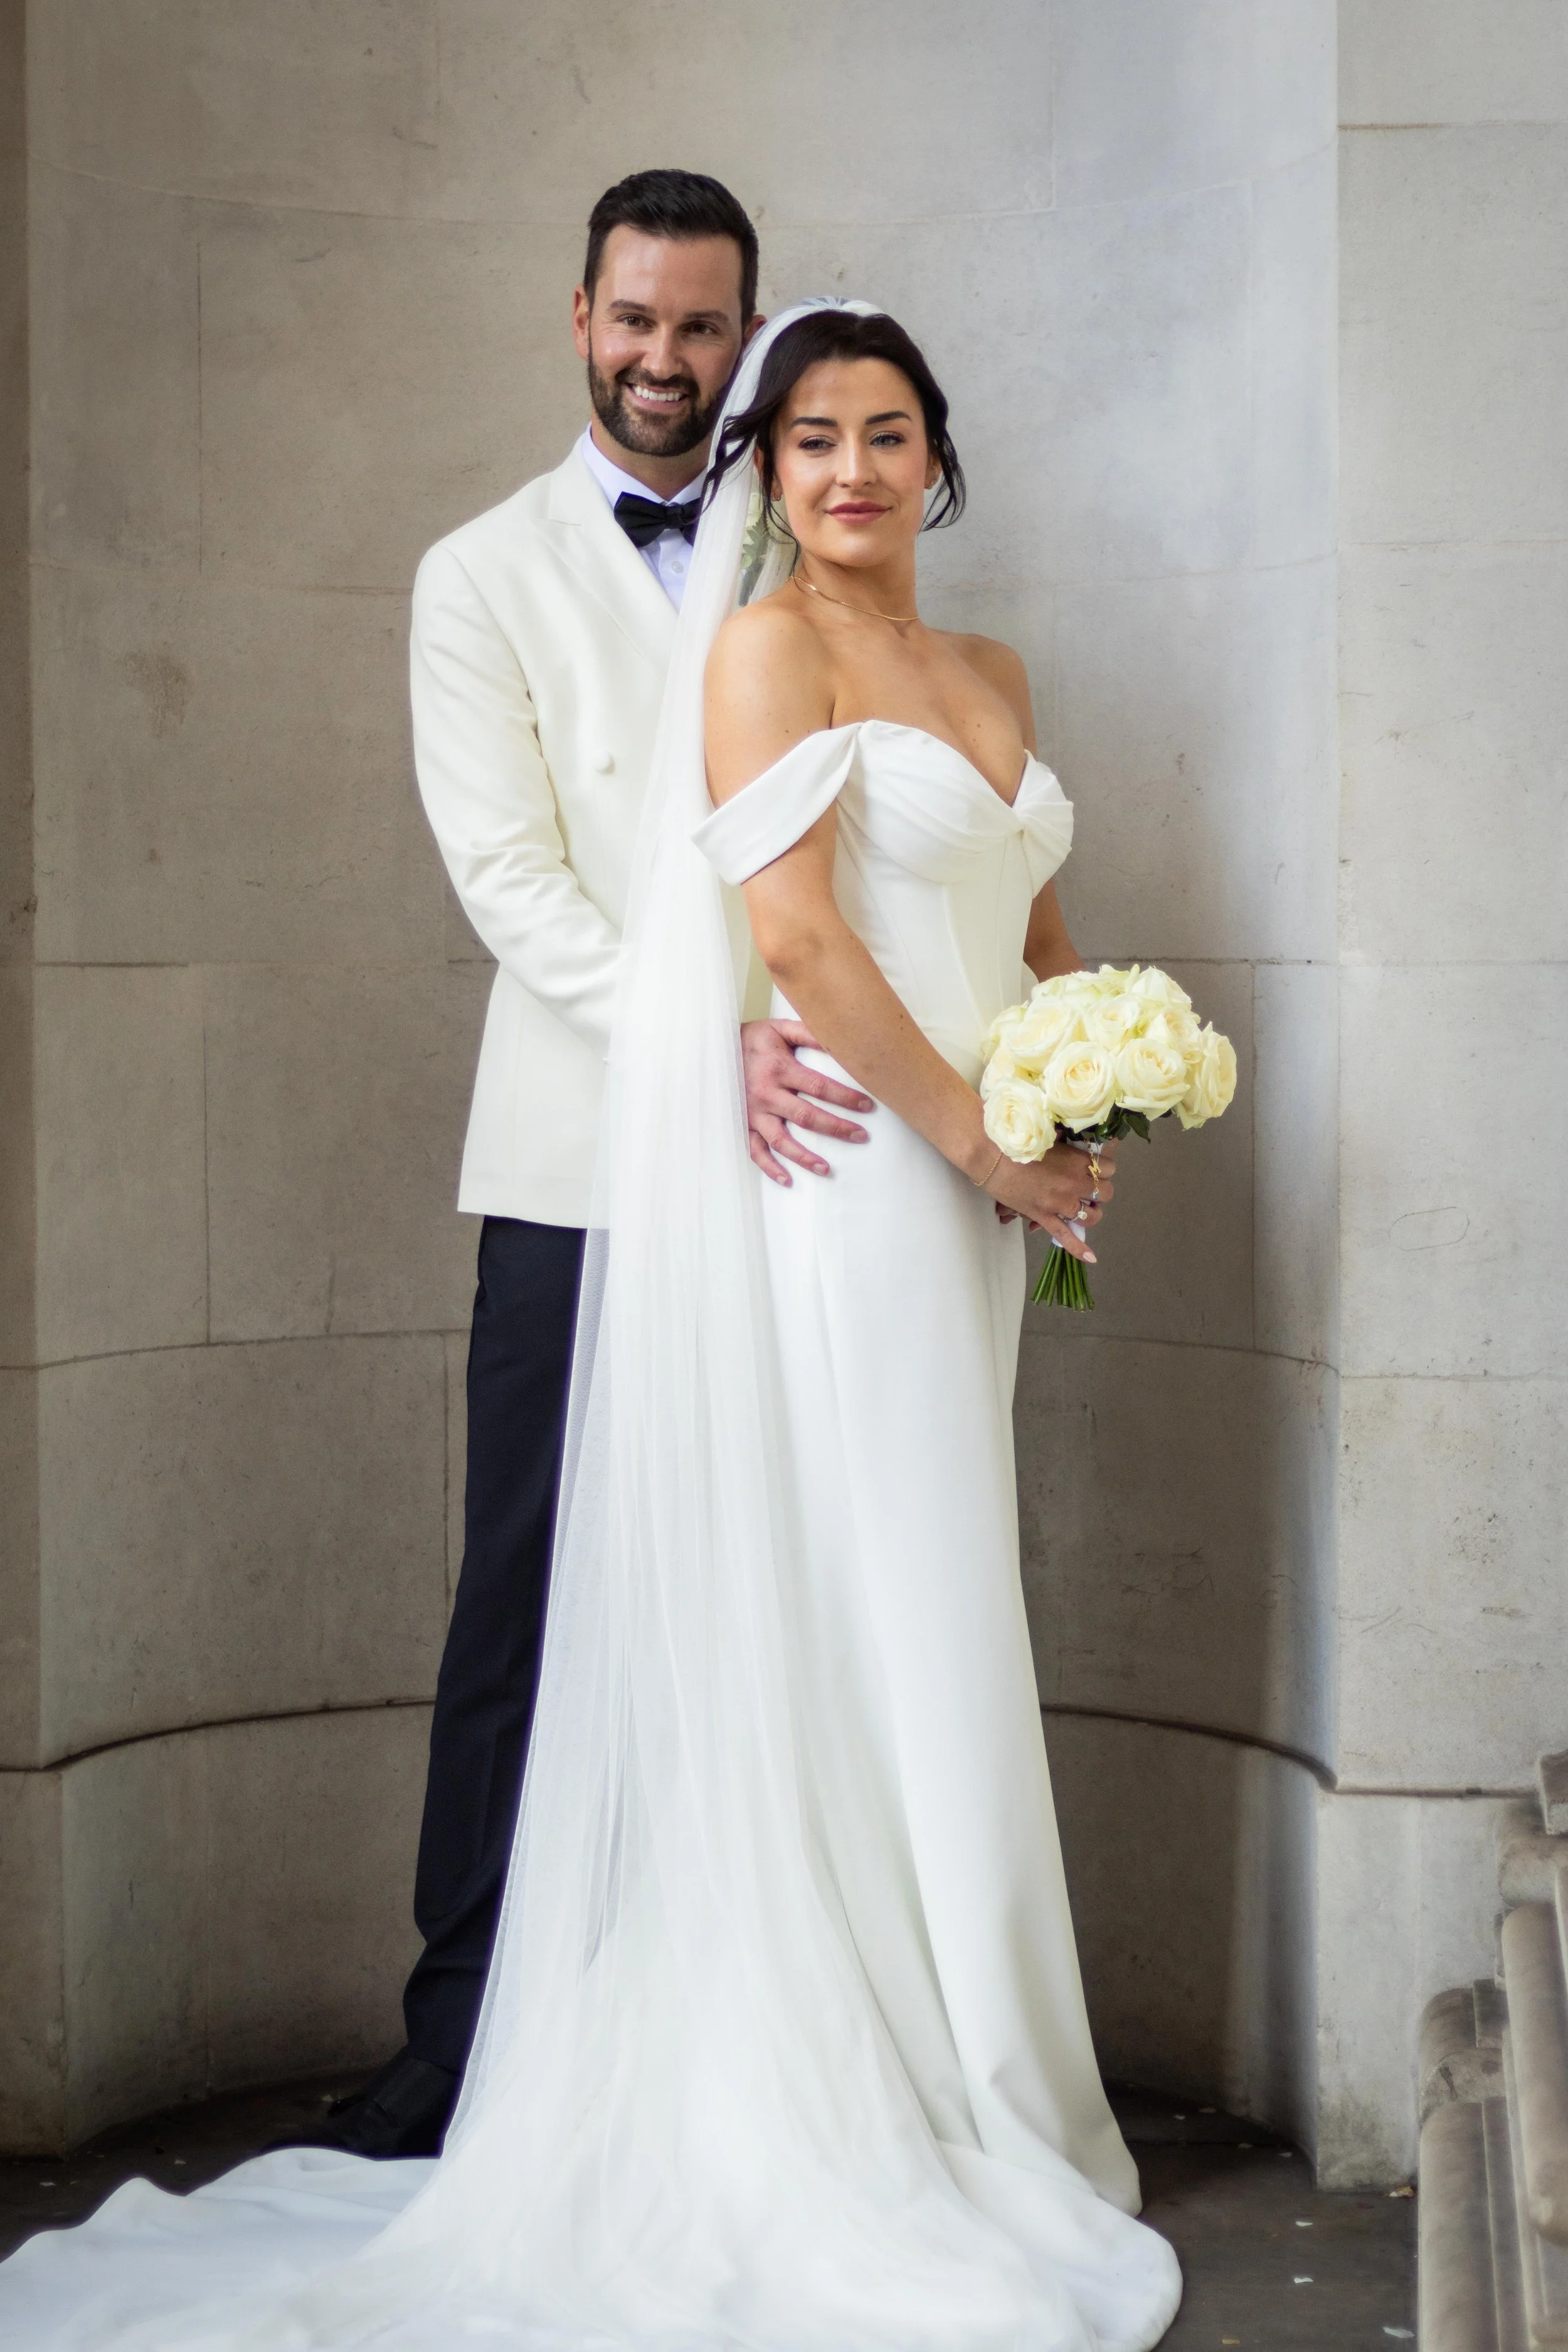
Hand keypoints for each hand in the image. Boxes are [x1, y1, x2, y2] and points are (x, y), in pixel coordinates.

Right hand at [742, 1019, 874, 1185]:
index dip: (845, 1097)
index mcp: (779, 1069)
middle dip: (836, 1128)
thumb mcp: (779, 1029)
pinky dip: (769, 1168)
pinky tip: (787, 1180)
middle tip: (861, 1136)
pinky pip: (755, 1151)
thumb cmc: (753, 1040)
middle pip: (806, 1117)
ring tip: (826, 1169)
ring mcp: (753, 1113)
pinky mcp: (743, 1125)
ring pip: (781, 1141)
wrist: (714, 1050)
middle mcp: (766, 1094)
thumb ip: (808, 1033)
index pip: (818, 1086)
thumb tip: (839, 1041)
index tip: (868, 1106)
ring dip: (803, 1157)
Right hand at [985, 1139, 1116, 1260]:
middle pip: (1106, 1192)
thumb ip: (1067, 1142)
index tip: (1094, 1166)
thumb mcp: (1049, 1137)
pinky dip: (1079, 1248)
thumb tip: (1073, 1141)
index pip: (1109, 1167)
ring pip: (1092, 1216)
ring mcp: (1060, 1203)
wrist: (992, 1157)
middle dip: (1099, 1189)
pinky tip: (1091, 1258)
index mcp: (1078, 1161)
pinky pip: (1065, 1236)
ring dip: (1091, 1212)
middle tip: (1087, 1186)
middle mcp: (1075, 1184)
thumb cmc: (1019, 1141)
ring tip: (1083, 1208)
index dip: (1103, 1167)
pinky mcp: (1044, 1217)